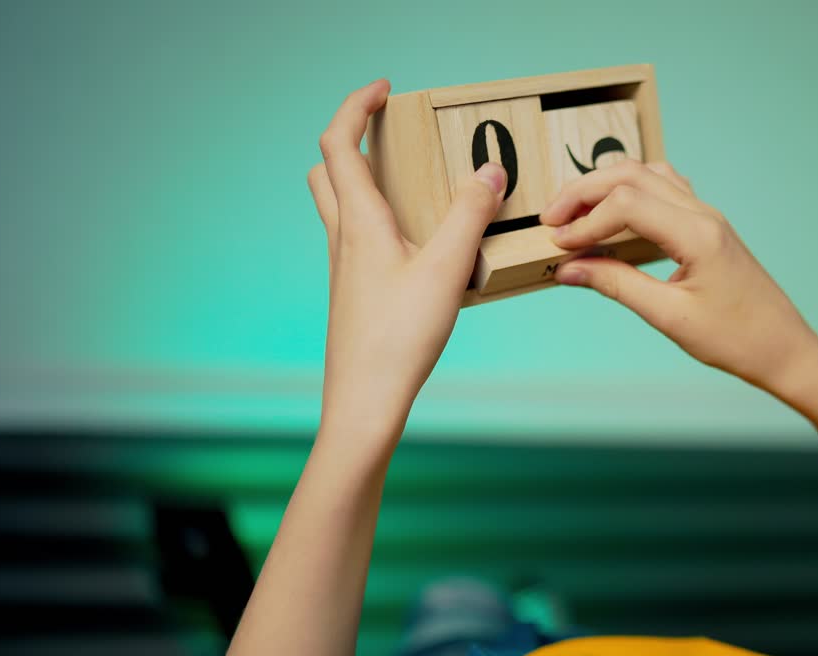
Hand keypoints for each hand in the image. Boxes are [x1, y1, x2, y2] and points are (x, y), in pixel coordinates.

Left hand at [307, 79, 505, 452]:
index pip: (340, 143)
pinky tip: (422, 244)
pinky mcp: (356, 294)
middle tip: (392, 134)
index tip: (384, 90)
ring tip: (416, 185)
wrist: (364, 402)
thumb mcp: (446, 269)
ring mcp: (346, 269)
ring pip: (342, 207)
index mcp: (358, 222)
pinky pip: (361, 240)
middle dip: (354, 141)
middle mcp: (344, 239)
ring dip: (367, 182)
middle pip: (328, 172)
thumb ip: (469, 215)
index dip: (356, 106)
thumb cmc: (398, 339)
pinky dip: (382, 222)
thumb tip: (489, 171)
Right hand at [541, 160, 817, 395]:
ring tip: (575, 213)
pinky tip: (614, 215)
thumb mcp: (669, 317)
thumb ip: (617, 286)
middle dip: (585, 192)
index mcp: (696, 234)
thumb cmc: (736, 340)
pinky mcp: (708, 226)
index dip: (585, 221)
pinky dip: (631, 193)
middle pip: (632, 176)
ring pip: (648, 175)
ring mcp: (708, 215)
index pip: (626, 204)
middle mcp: (703, 214)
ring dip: (606, 187)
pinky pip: (665, 189)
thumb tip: (569, 269)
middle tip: (551, 219)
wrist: (784, 349)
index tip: (558, 246)